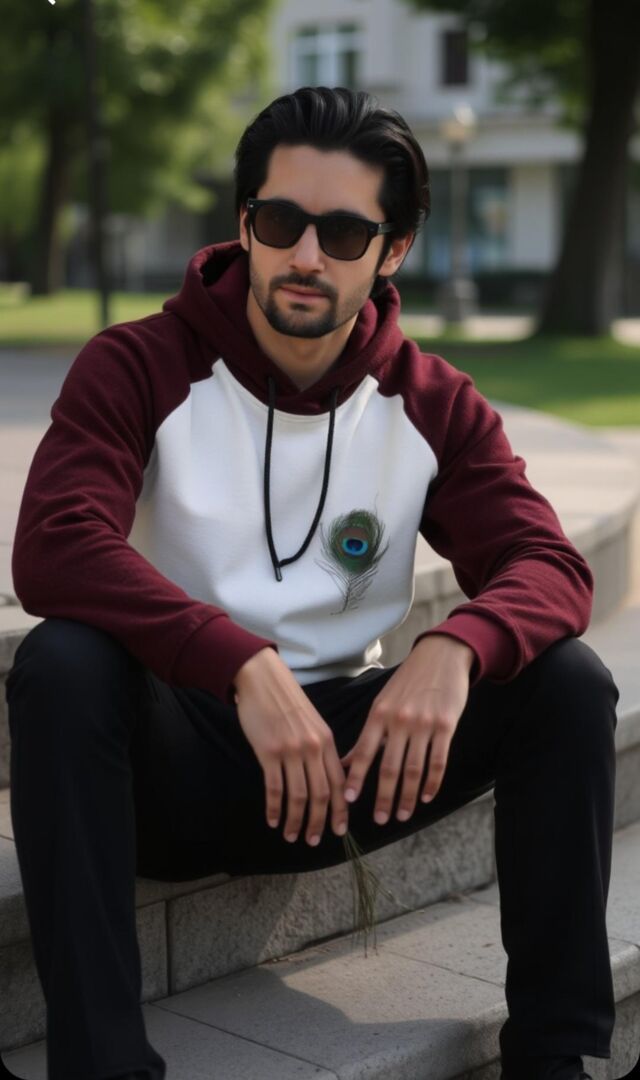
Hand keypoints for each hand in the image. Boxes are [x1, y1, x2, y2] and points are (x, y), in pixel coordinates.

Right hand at [233, 647, 349, 846]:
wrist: (263, 680)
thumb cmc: (287, 702)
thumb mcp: (313, 723)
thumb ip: (322, 749)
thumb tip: (330, 777)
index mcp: (326, 742)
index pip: (339, 783)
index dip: (340, 810)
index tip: (339, 830)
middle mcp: (312, 748)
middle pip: (320, 794)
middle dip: (319, 822)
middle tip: (314, 841)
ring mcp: (290, 751)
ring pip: (298, 796)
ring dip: (295, 821)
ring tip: (292, 836)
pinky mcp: (268, 752)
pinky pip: (274, 788)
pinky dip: (275, 808)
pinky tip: (273, 820)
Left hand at [339, 635, 474, 825]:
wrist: (440, 656)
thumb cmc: (407, 683)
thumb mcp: (382, 703)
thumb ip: (367, 735)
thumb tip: (344, 762)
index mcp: (378, 715)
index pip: (363, 752)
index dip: (355, 778)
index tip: (348, 801)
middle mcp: (398, 720)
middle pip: (389, 767)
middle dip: (383, 797)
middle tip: (380, 820)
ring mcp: (423, 724)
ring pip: (414, 769)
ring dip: (407, 796)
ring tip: (402, 815)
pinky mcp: (446, 725)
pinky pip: (438, 761)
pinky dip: (432, 783)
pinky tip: (426, 797)